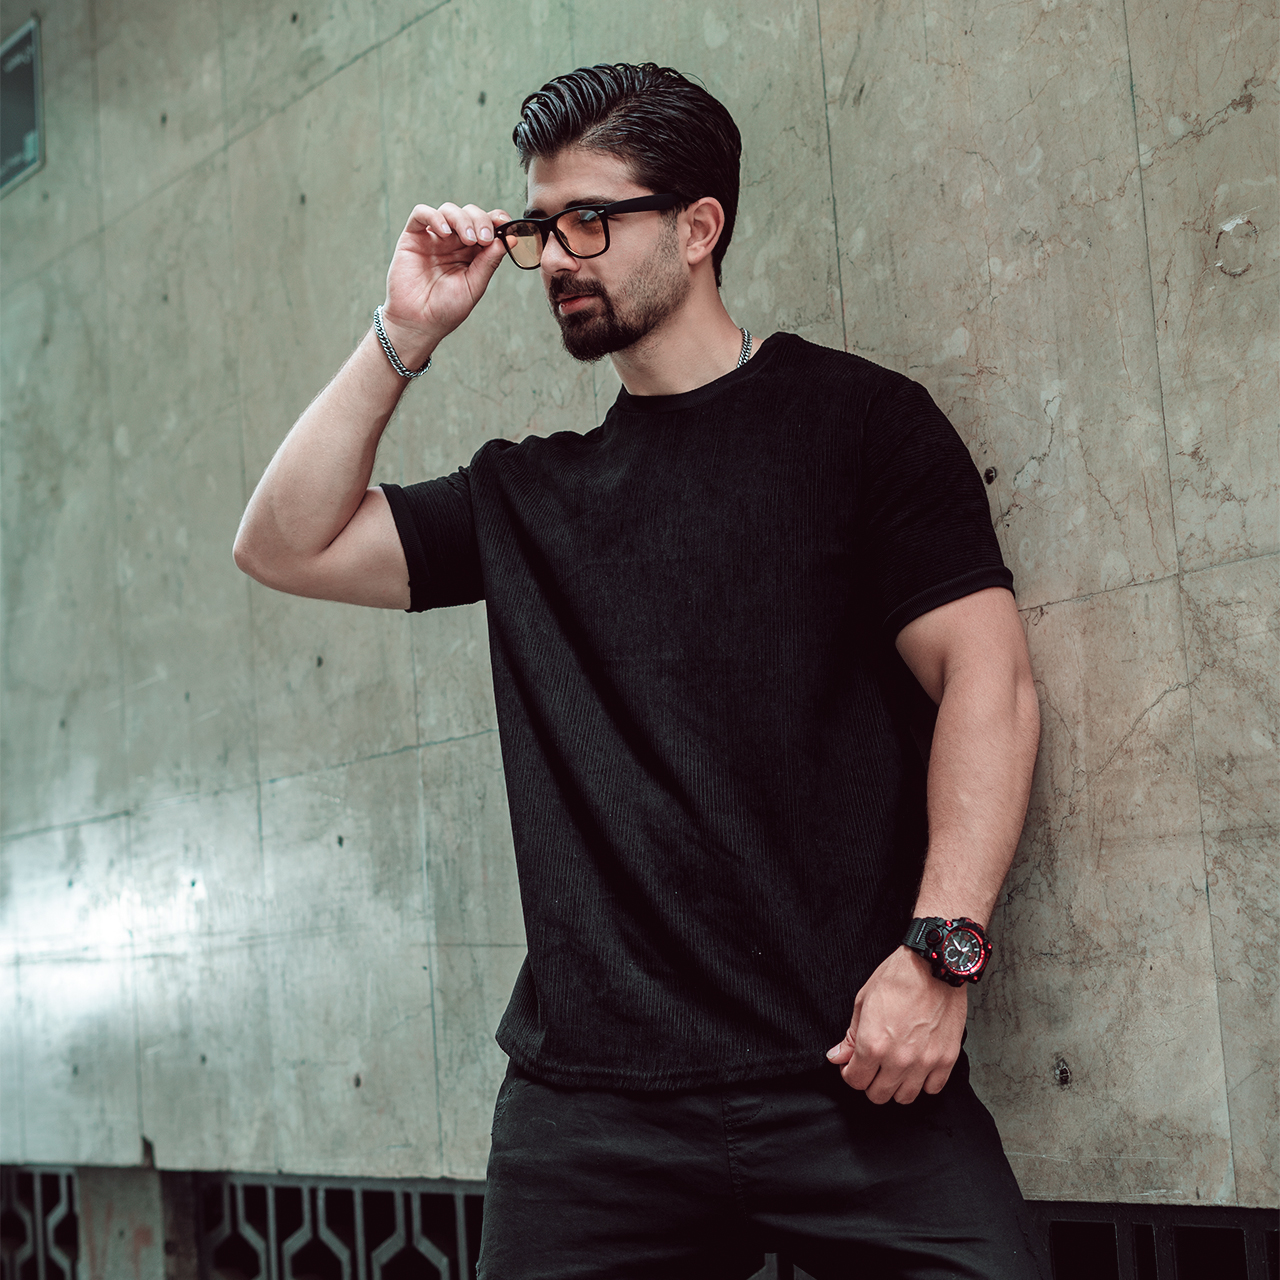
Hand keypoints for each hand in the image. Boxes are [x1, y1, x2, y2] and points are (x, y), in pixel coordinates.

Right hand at [380, 202, 512, 362]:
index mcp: (472, 253)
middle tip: (484, 239)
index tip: (505, 225)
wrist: (418, 323)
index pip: (487, 226)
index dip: (497, 220)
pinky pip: (421, 213)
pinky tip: (444, 233)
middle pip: (470, 214)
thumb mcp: (474, 286)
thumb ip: (489, 262)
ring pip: (449, 210)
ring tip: (467, 240)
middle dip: (481, 221)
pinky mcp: (413, 237)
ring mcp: (434, 238)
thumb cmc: (446, 309)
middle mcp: (454, 242)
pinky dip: (434, 217)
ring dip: (462, 219)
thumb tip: (509, 239)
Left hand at [826, 947, 967, 1103]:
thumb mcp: (863, 1001)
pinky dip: (923, 1083)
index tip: (853, 1066)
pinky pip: (932, 1089)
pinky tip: (917, 1067)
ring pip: (904, 1097)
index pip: (855, 1081)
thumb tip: (837, 1057)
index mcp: (872, 1044)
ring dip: (896, 1086)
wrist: (934, 966)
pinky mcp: (946, 1059)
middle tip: (873, 1067)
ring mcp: (924, 1062)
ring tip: (895, 1069)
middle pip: (878, 1095)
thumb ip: (849, 1036)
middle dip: (870, 1082)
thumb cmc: (898, 978)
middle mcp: (897, 1059)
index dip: (850, 1073)